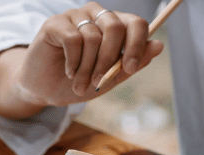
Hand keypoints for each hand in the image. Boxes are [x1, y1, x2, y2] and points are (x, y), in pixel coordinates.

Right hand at [0, 2, 163, 118]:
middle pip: (115, 27)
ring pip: (93, 37)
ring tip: (80, 83)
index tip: (131, 68)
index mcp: (114, 25)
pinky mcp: (55, 22)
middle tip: (99, 82)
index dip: (137, 45)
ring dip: (87, 68)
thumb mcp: (110, 78)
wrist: (45, 90)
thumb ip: (133, 63)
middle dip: (109, 60)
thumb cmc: (78, 82)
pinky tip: (69, 71)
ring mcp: (75, 16)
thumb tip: (159, 45)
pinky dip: (73, 61)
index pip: (136, 23)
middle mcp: (96, 15)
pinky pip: (73, 39)